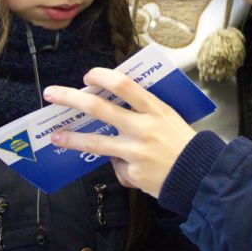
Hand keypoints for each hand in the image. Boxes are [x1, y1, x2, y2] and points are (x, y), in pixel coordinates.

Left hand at [44, 68, 196, 197]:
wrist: (200, 175)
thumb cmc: (182, 142)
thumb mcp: (168, 116)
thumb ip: (143, 109)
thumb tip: (111, 101)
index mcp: (155, 109)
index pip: (124, 84)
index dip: (102, 76)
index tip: (87, 75)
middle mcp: (142, 128)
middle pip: (99, 108)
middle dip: (71, 98)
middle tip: (51, 94)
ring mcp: (135, 152)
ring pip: (95, 143)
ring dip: (71, 138)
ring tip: (55, 137)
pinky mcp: (131, 173)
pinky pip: (117, 166)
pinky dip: (120, 164)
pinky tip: (133, 167)